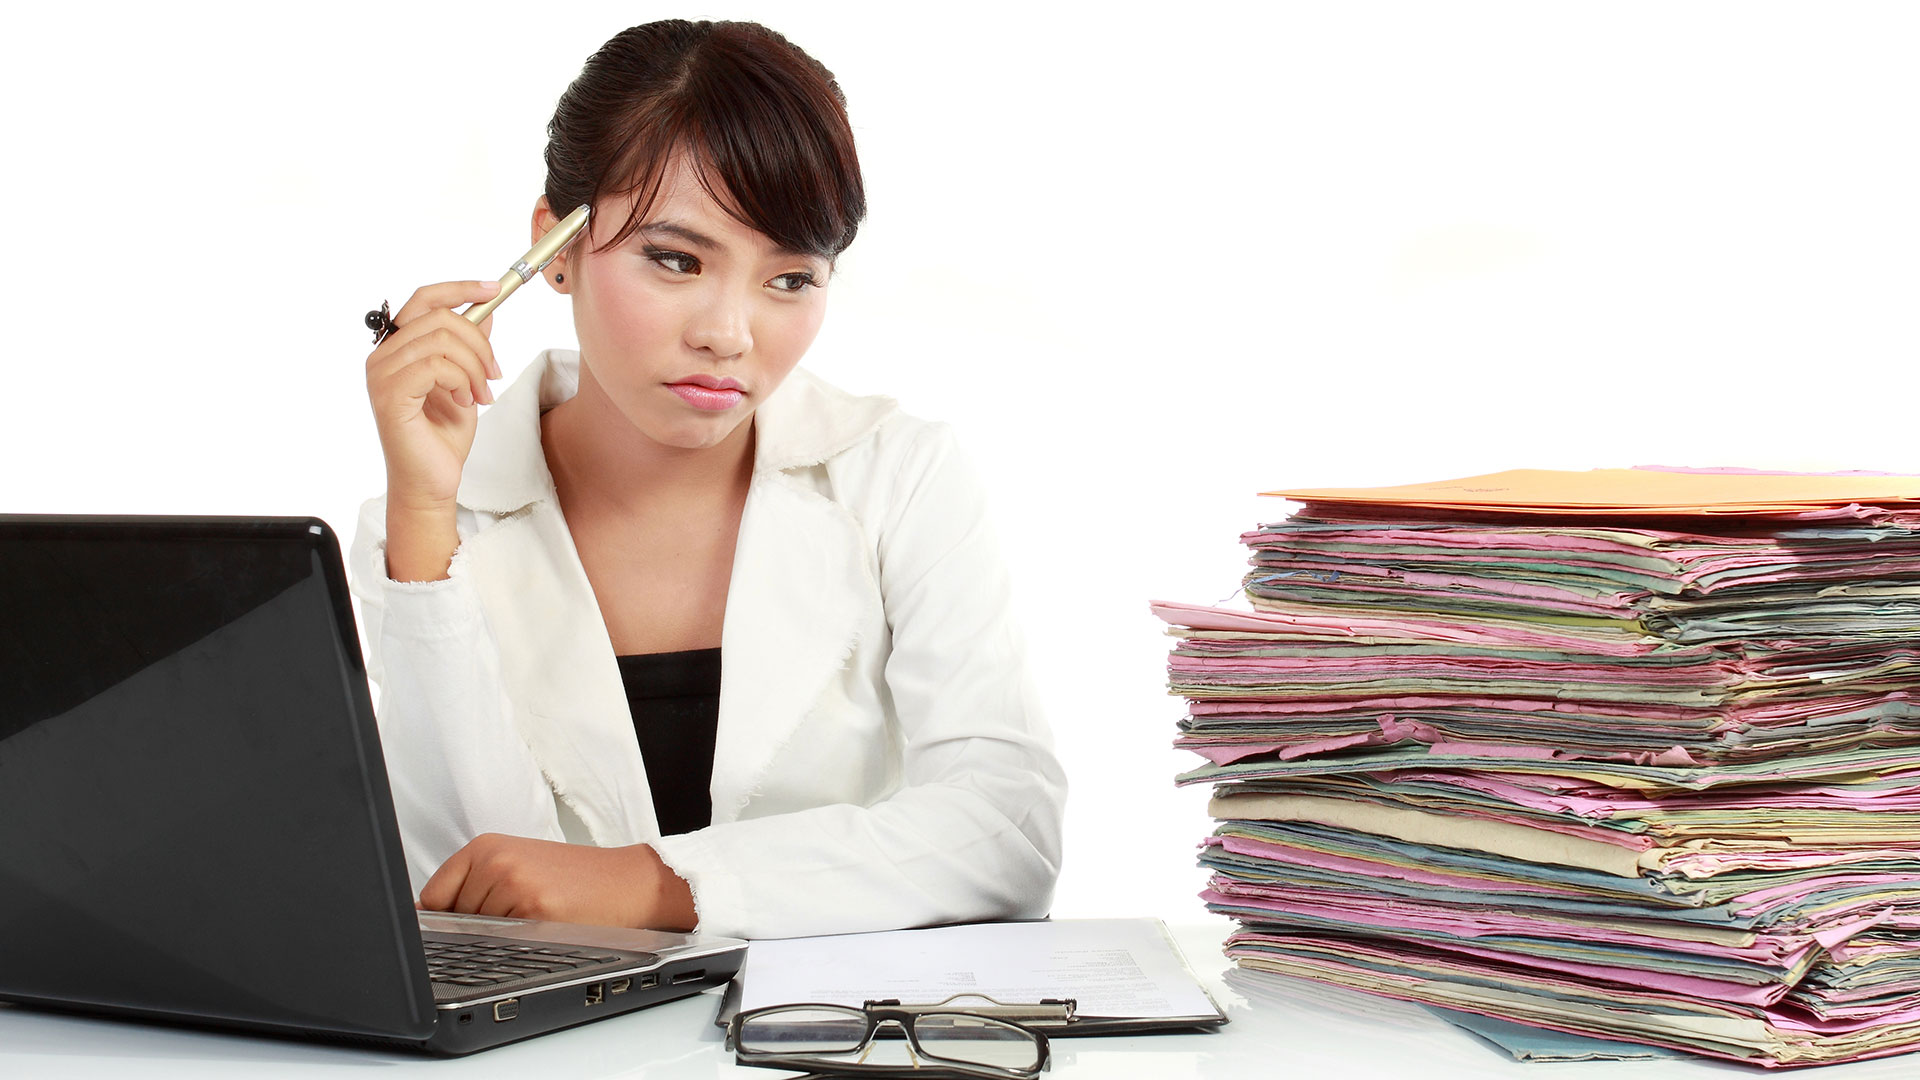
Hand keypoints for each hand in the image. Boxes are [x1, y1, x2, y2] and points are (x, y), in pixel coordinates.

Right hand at [365, 280, 501, 509]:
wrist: (432, 481)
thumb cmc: (442, 437)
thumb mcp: (466, 381)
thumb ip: (468, 347)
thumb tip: (485, 312)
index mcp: (397, 349)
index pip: (423, 300)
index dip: (460, 289)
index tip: (495, 289)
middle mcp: (382, 357)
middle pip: (438, 317)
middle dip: (478, 342)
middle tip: (494, 372)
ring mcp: (382, 375)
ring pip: (441, 341)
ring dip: (473, 367)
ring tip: (480, 393)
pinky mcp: (390, 395)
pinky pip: (436, 366)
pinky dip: (460, 381)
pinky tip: (465, 402)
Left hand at [417, 833, 697, 931]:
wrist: (626, 882)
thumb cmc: (576, 878)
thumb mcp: (518, 864)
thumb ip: (474, 883)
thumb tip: (431, 920)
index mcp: (486, 846)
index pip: (431, 896)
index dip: (444, 918)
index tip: (462, 923)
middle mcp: (496, 861)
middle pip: (453, 919)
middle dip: (478, 926)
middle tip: (519, 912)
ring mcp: (513, 884)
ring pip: (477, 934)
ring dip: (501, 936)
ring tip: (534, 915)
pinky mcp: (534, 909)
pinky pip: (504, 942)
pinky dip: (521, 942)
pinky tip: (545, 923)